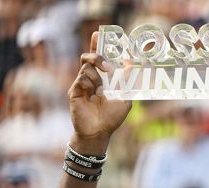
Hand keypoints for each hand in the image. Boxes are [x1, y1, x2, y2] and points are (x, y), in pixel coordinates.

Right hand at [68, 33, 131, 154]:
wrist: (99, 133)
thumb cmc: (111, 118)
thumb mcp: (125, 98)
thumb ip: (128, 81)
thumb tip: (133, 65)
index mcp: (102, 78)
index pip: (98, 57)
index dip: (96, 44)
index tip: (99, 33)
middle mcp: (90, 79)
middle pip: (88, 57)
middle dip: (98, 56)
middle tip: (109, 67)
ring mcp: (81, 84)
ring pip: (86, 67)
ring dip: (97, 76)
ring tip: (101, 90)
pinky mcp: (75, 91)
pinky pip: (81, 78)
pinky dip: (90, 83)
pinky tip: (93, 94)